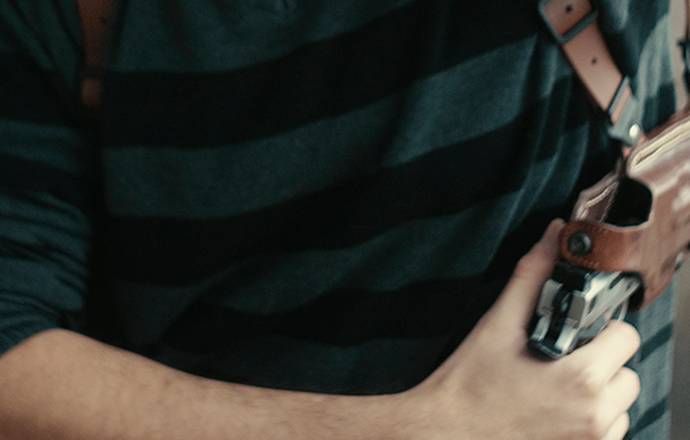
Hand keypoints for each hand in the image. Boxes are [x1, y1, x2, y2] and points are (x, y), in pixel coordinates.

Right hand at [391, 220, 640, 439]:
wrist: (447, 432)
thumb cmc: (469, 384)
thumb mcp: (498, 325)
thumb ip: (531, 277)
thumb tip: (552, 237)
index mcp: (580, 377)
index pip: (625, 336)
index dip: (599, 328)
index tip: (575, 332)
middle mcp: (593, 414)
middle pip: (627, 372)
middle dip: (599, 361)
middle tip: (560, 359)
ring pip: (620, 405)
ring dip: (598, 394)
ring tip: (556, 388)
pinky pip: (608, 433)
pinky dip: (591, 422)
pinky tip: (556, 411)